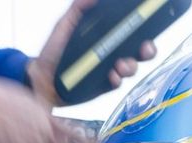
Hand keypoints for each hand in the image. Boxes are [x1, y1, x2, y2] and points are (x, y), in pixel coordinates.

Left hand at [28, 0, 157, 106]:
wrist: (43, 77)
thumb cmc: (55, 49)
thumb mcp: (66, 24)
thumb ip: (78, 8)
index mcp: (108, 35)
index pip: (133, 29)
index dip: (145, 27)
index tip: (148, 24)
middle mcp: (113, 51)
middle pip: (140, 50)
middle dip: (148, 49)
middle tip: (144, 48)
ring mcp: (111, 69)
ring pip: (132, 67)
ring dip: (131, 65)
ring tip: (120, 64)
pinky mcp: (106, 85)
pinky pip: (118, 83)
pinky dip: (117, 79)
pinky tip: (111, 76)